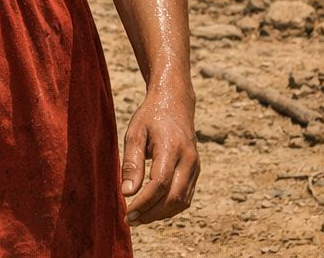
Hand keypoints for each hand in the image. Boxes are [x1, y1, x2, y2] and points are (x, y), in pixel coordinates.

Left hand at [121, 81, 198, 225]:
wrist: (175, 104)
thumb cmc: (150, 117)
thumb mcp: (134, 133)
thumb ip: (132, 163)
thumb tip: (127, 192)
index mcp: (172, 148)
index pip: (161, 184)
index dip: (144, 202)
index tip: (127, 211)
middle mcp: (189, 160)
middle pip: (174, 198)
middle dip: (151, 213)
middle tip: (130, 220)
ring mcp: (196, 167)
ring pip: (182, 201)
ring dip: (160, 214)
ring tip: (138, 217)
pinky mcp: (196, 172)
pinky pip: (185, 197)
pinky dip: (169, 207)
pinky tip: (152, 209)